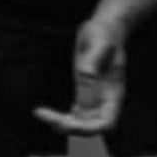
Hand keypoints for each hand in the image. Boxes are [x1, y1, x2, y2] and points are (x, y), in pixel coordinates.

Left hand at [35, 18, 124, 134]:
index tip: (69, 122)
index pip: (106, 123)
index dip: (89, 129)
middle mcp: (105, 99)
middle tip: (48, 117)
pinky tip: (46, 112)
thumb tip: (83, 101)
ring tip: (43, 114)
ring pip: (81, 121)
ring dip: (63, 123)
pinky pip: (75, 112)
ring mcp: (95, 97)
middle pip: (90, 126)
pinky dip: (62, 116)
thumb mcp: (98, 46)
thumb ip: (90, 72)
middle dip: (71, 127)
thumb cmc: (103, 34)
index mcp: (113, 93)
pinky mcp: (84, 90)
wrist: (104, 27)